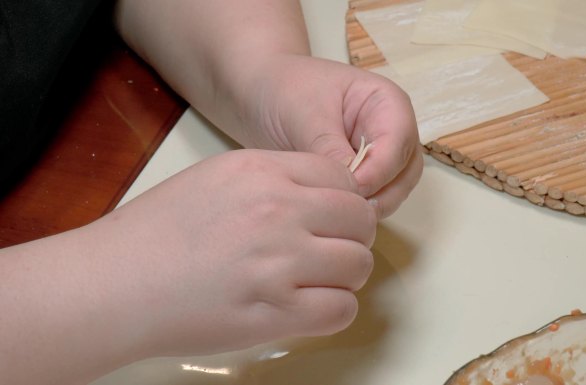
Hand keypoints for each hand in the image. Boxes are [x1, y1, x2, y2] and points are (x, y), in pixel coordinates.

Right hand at [87, 150, 376, 356]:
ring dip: (345, 276)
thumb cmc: (157, 233)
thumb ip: (273, 179)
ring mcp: (279, 262)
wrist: (115, 282)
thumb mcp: (217, 178)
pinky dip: (332, 309)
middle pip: (361, 220)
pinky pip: (342, 308)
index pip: (344, 179)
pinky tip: (307, 307)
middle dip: (353, 237)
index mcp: (263, 172)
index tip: (335, 219)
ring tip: (316, 282)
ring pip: (359, 265)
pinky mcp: (275, 312)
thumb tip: (321, 197)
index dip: (345, 203)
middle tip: (331, 251)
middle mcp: (279, 211)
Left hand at [225, 55, 422, 218]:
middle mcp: (390, 131)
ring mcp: (379, 156)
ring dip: (370, 207)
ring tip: (333, 213)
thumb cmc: (286, 89)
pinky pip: (373, 200)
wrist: (261, 94)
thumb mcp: (305, 114)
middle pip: (405, 171)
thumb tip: (350, 185)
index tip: (350, 187)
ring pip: (394, 191)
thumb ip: (329, 148)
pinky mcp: (363, 176)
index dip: (378, 170)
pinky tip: (329, 213)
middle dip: (380, 193)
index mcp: (386, 103)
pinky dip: (357, 211)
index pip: (398, 142)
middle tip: (344, 208)